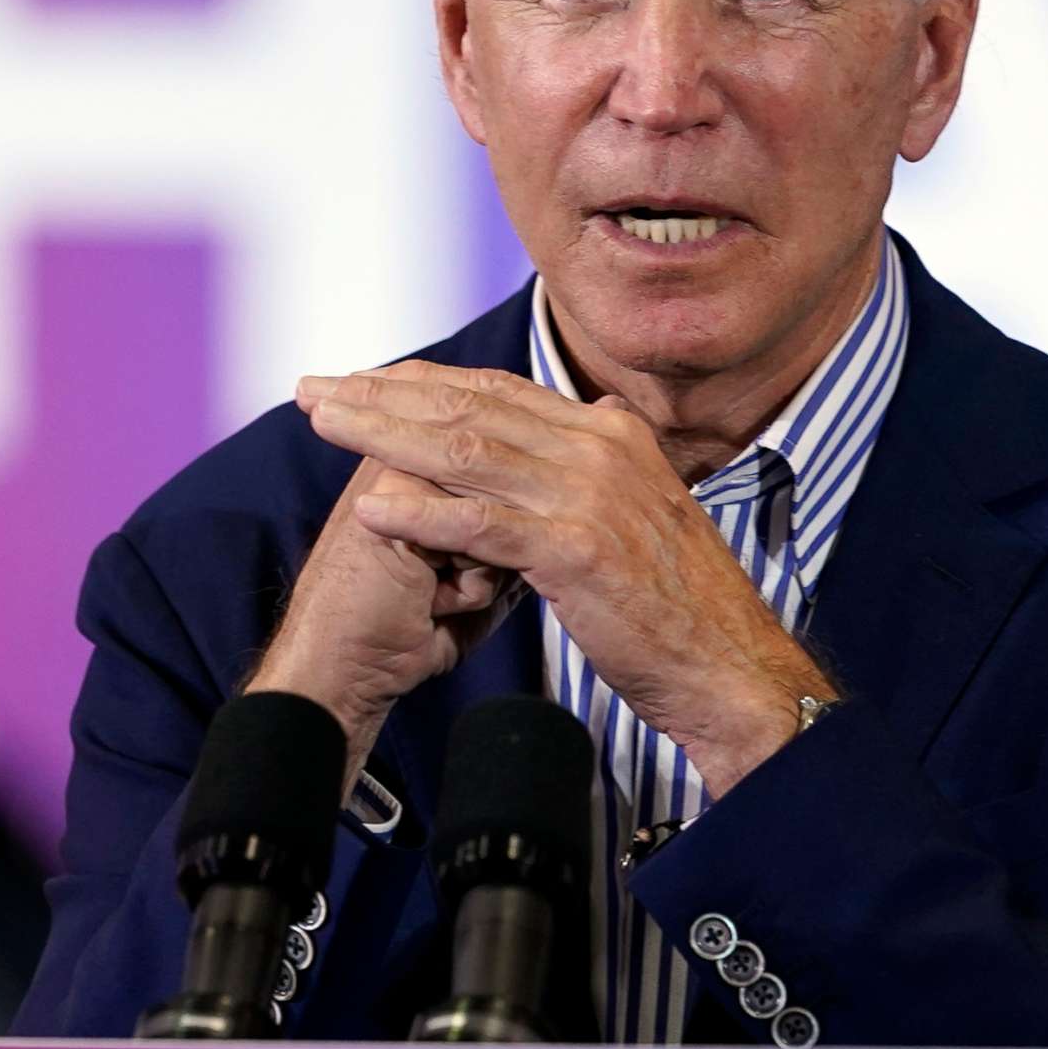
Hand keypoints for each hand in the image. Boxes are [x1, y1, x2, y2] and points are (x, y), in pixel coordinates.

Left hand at [295, 361, 832, 794]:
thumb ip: (598, 468)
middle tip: (316, 390)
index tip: (361, 380)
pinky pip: (484, 523)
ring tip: (324, 425)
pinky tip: (373, 507)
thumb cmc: (676, 605)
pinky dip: (424, 512)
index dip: (421, 383)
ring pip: (466, 452)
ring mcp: (589, 496)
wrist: (731, 668)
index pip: (497, 391)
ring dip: (384, 435)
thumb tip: (582, 422)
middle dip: (382, 396)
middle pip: (470, 409)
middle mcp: (600, 448)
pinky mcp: (577, 551)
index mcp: (611, 434)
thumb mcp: (637, 513)